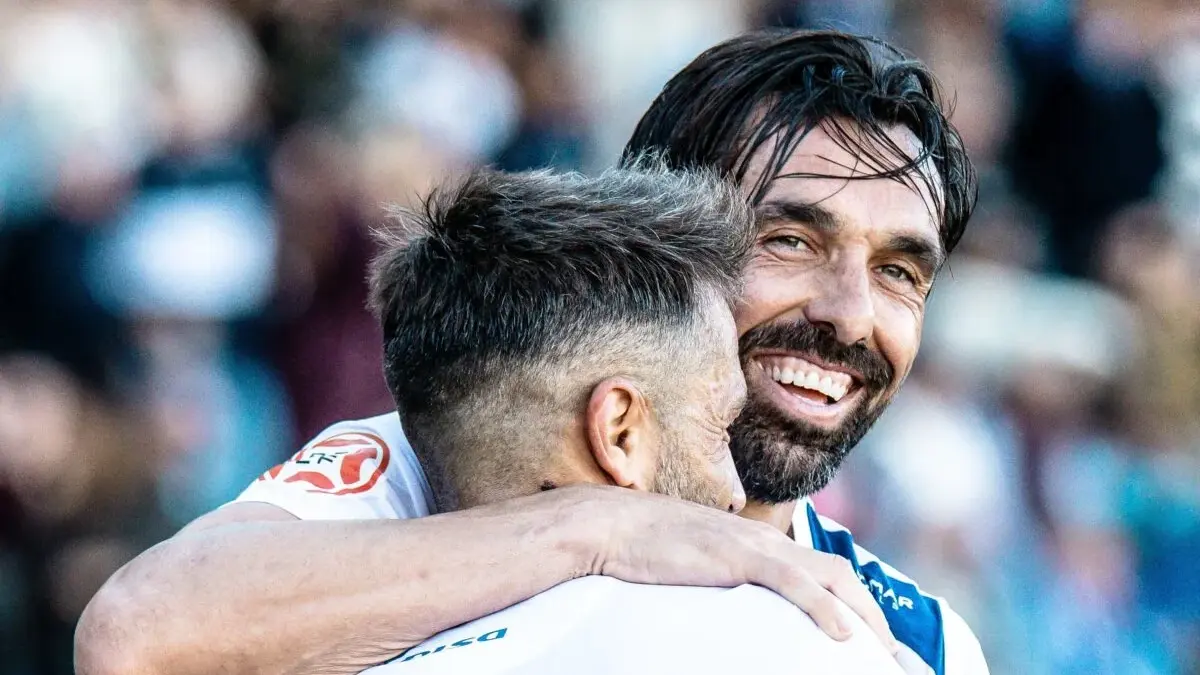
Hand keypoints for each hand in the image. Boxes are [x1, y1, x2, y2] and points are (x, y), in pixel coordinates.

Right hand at [564, 485, 898, 653]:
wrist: (612, 525)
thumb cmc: (646, 548)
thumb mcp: (697, 564)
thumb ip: (725, 578)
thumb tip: (737, 608)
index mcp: (758, 544)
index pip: (822, 569)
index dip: (854, 603)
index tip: (870, 639)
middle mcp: (765, 542)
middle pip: (840, 573)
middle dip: (873, 614)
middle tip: (891, 655)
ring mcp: (753, 547)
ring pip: (828, 577)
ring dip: (863, 614)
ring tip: (879, 651)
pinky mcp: (736, 558)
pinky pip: (793, 582)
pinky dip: (823, 608)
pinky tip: (841, 635)